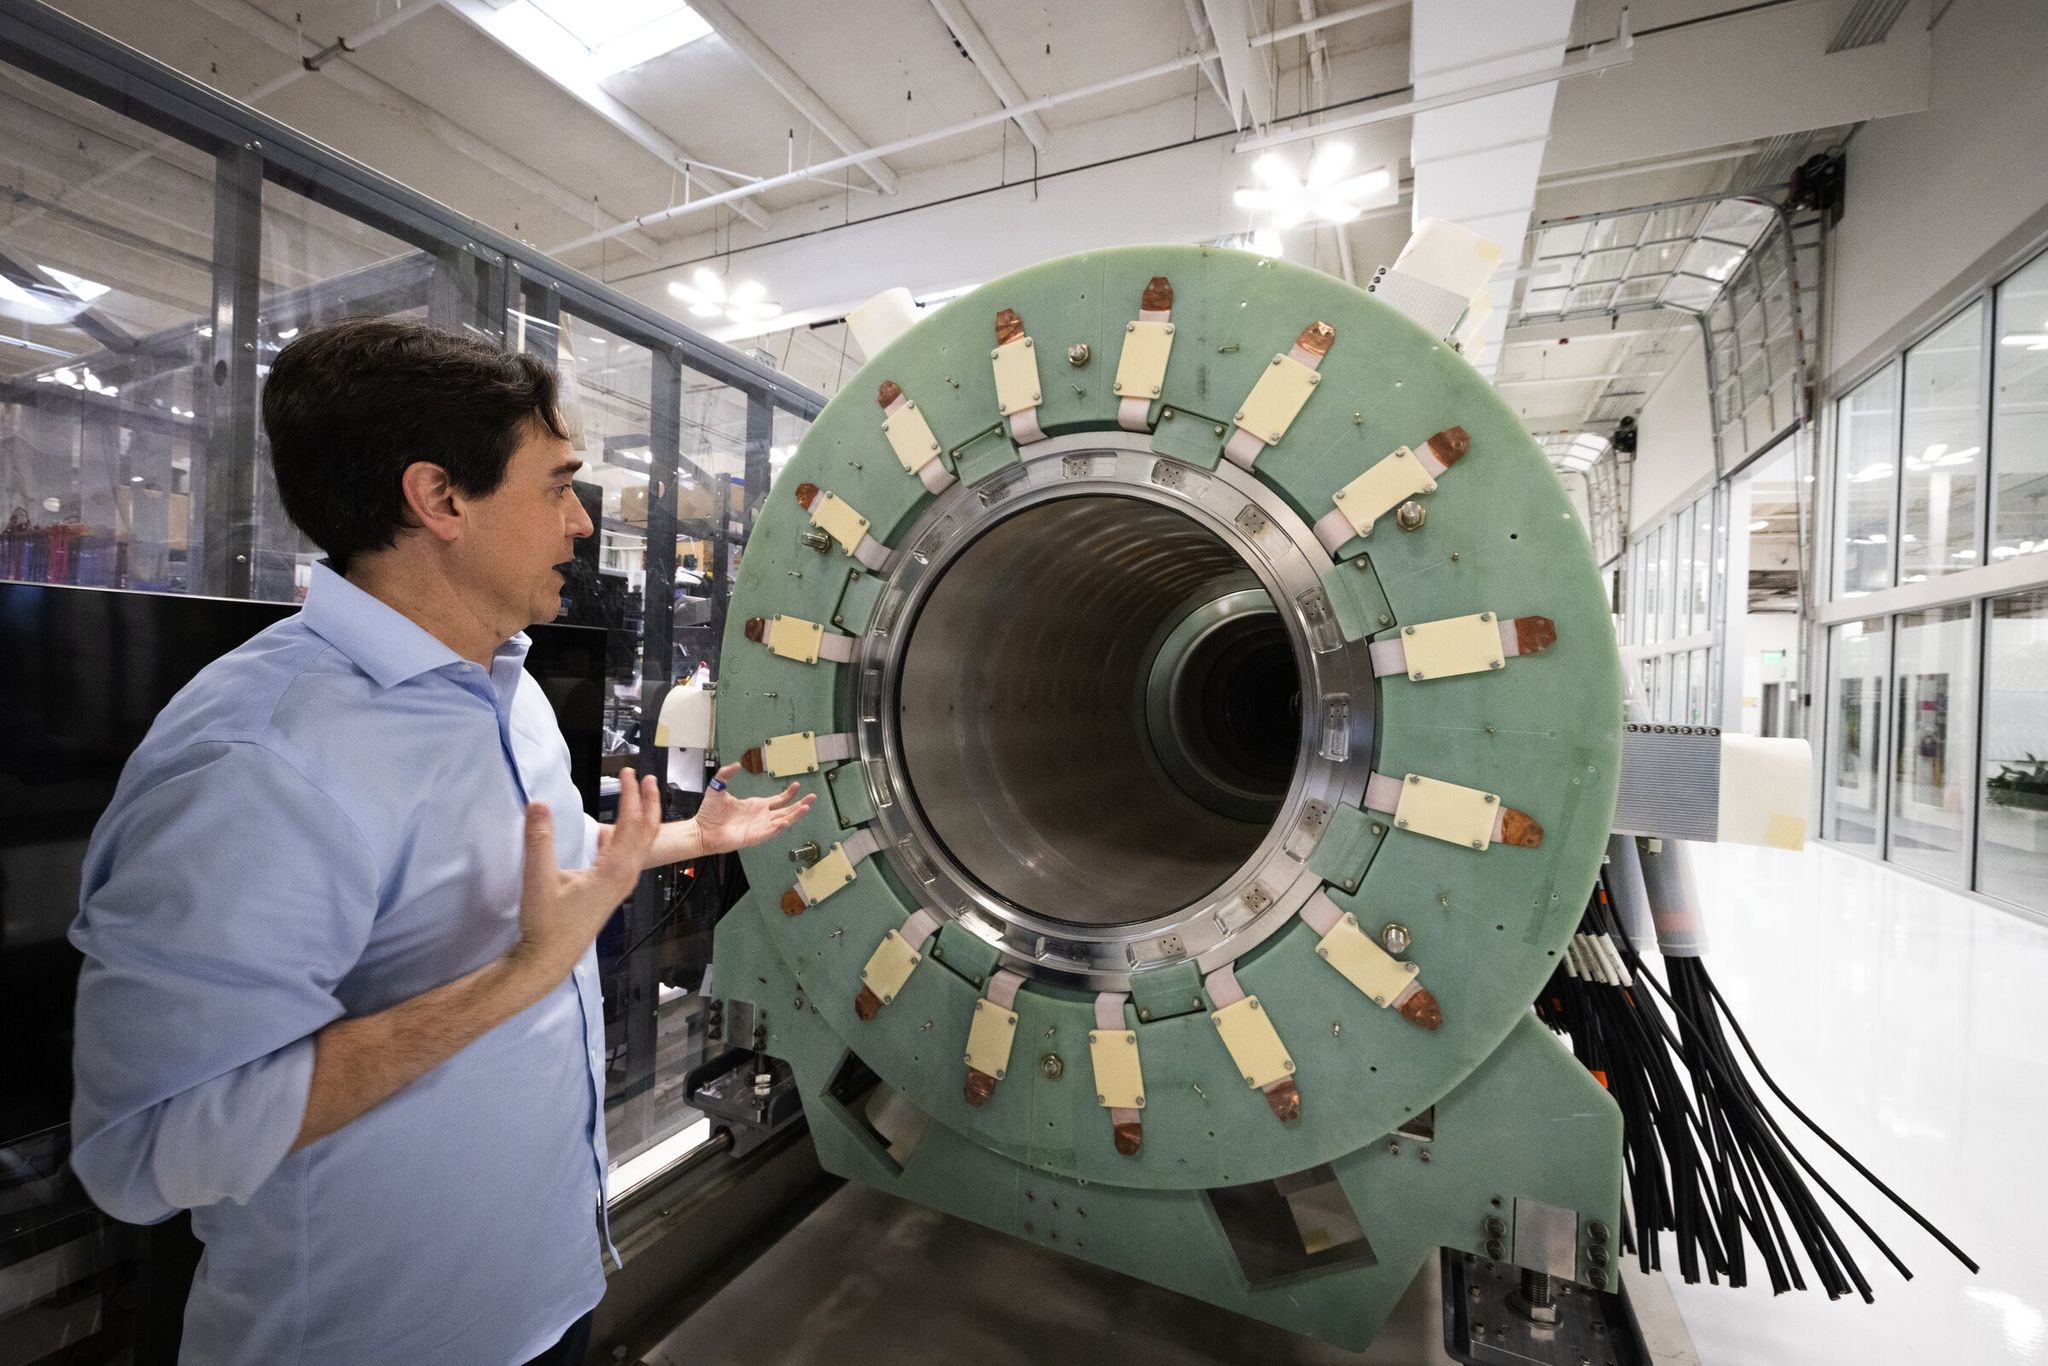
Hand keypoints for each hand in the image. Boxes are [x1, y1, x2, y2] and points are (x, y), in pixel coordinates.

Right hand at [506, 768, 661, 994]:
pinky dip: (632, 835)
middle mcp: (626, 876)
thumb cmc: (546, 923)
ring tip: (641, 796)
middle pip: (647, 832)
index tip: (627, 772)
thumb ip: (539, 840)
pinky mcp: (613, 890)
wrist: (549, 958)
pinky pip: (631, 856)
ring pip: (642, 845)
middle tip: (648, 777)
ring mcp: (622, 884)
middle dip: (649, 802)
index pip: (631, 824)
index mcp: (614, 870)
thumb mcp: (538, 878)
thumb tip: (538, 804)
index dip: (631, 795)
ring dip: (643, 818)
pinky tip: (617, 831)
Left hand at [694, 763, 814, 854]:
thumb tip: (737, 764)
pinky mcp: (754, 837)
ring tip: (807, 807)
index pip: (778, 800)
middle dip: (800, 804)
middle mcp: (761, 817)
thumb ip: (726, 774)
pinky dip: (779, 827)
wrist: (702, 830)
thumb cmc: (709, 813)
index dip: (789, 794)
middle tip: (813, 797)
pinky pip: (771, 832)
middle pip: (786, 811)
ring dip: (795, 815)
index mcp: (756, 806)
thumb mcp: (718, 788)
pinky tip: (786, 821)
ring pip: (783, 821)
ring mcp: (759, 827)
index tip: (798, 785)